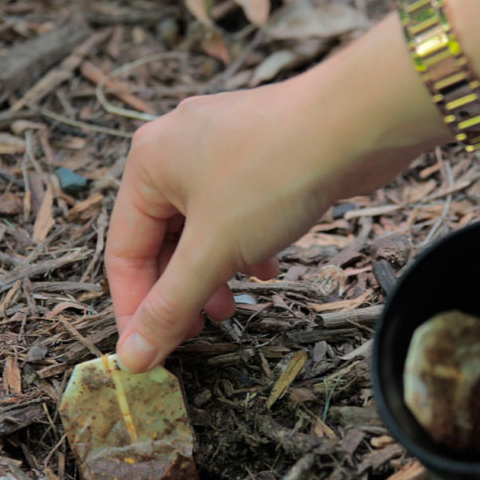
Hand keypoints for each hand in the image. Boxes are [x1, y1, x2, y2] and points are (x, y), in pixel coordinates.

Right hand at [105, 25, 446, 371]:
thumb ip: (171, 305)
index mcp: (148, 162)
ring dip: (213, 272)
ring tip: (233, 307)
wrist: (355, 123)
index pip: (124, 250)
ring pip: (202, 226)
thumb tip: (134, 356)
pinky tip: (266, 266)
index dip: (136, 308)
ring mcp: (221, 146)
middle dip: (180, 290)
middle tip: (198, 331)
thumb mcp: (214, 252)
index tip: (147, 352)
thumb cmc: (276, 173)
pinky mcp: (259, 152)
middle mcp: (177, 148)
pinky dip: (244, 244)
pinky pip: (236, 209)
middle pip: (163, 238)